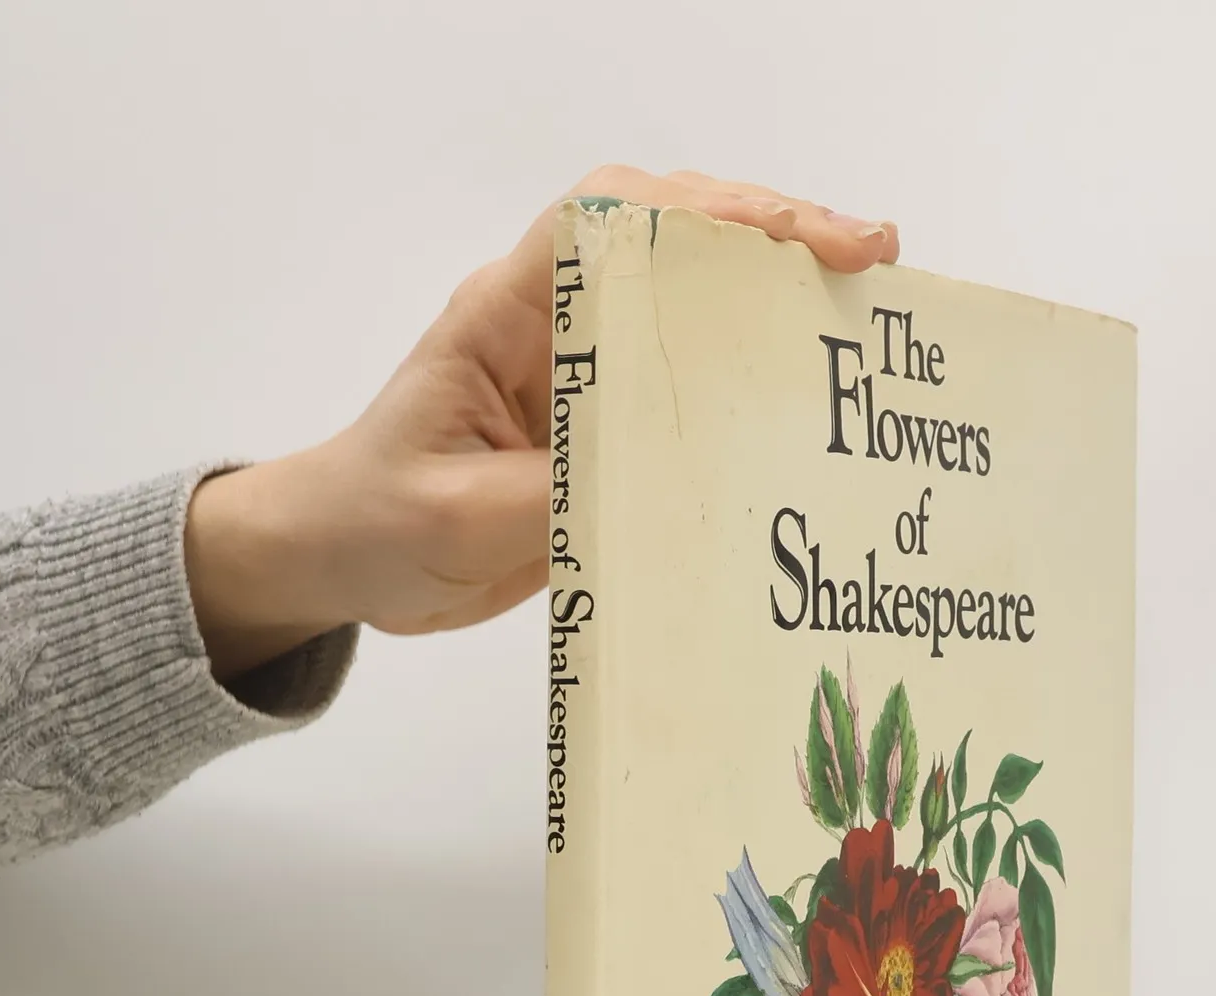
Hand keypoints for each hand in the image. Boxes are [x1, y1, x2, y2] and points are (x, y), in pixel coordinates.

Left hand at [186, 166, 898, 681]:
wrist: (345, 564)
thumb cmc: (376, 521)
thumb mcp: (459, 516)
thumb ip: (553, 494)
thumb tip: (661, 484)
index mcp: (506, 314)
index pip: (610, 221)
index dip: (708, 210)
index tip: (794, 234)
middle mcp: (554, 326)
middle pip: (672, 239)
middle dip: (773, 233)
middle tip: (870, 257)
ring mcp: (585, 373)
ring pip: (692, 303)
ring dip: (777, 296)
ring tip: (866, 309)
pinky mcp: (606, 428)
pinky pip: (691, 387)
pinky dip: (756, 379)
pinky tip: (810, 398)